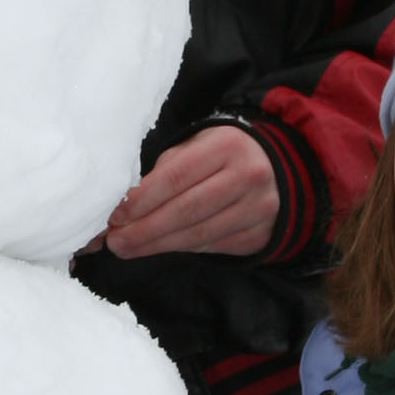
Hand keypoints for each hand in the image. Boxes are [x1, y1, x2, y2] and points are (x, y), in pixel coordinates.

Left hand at [100, 122, 281, 261]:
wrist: (279, 170)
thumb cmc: (223, 155)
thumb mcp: (198, 146)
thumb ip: (166, 170)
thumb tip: (125, 205)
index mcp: (226, 146)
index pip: (176, 177)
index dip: (142, 200)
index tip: (115, 216)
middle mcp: (247, 177)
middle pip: (186, 211)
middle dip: (144, 230)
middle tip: (115, 242)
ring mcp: (257, 209)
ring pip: (198, 235)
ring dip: (157, 245)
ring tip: (129, 248)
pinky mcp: (259, 235)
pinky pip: (212, 247)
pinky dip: (182, 248)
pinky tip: (161, 247)